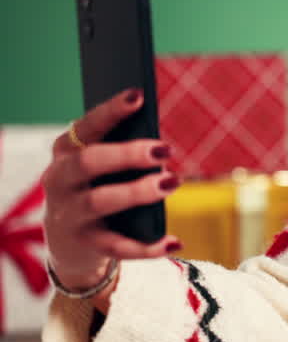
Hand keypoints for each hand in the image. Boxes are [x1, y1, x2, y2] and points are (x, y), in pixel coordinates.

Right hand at [42, 88, 182, 290]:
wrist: (72, 243)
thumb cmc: (99, 187)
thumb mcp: (105, 166)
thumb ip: (124, 150)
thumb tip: (162, 147)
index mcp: (66, 151)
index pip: (86, 127)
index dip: (110, 111)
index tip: (138, 95)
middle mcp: (60, 180)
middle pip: (89, 162)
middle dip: (126, 153)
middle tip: (164, 149)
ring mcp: (69, 214)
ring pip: (100, 201)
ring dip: (138, 192)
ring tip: (172, 181)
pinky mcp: (84, 244)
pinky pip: (116, 246)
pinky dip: (146, 246)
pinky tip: (174, 241)